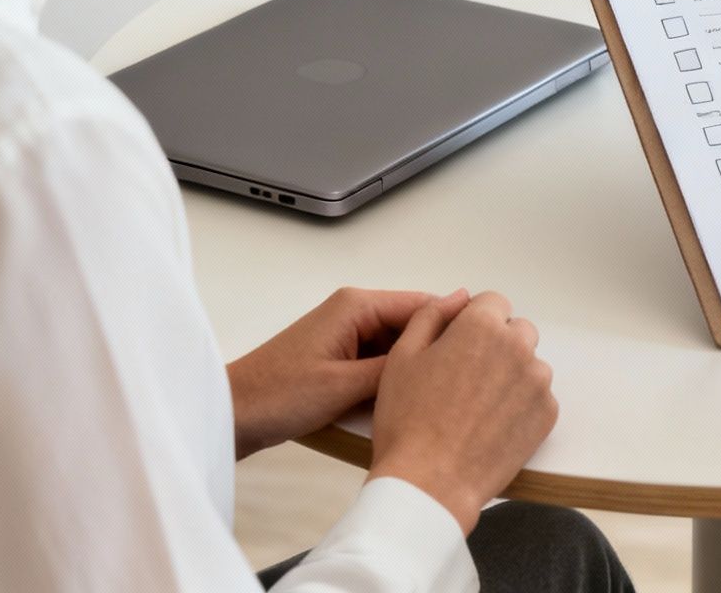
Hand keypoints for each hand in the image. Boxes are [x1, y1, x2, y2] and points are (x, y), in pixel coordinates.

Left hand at [226, 287, 466, 459]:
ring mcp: (347, 334)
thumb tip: (443, 351)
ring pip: (400, 345)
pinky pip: (381, 361)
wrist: (233, 416)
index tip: (487, 348)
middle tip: (469, 378)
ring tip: (445, 391)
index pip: (424, 304)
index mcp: (356, 305)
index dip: (456, 325)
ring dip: (415, 366)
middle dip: (438, 349)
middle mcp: (354, 311)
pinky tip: (409, 399)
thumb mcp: (347, 385)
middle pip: (414, 324)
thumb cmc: (277, 396)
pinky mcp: (340, 357)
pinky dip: (395, 378)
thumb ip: (397, 366)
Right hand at [367, 291, 557, 533]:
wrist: (430, 483)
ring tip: (476, 406)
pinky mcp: (547, 415)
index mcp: (481, 327)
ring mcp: (537, 382)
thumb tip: (456, 298)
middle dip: (496, 344)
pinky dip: (521, 405)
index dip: (473, 321)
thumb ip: (431, 316)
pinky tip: (491, 424)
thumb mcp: (402, 356)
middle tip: (465, 377)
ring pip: (529, 364)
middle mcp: (517, 348)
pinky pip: (538, 396)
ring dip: (510, 374)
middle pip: (516, 331)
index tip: (459, 345)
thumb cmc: (408, 420)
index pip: (493, 302)